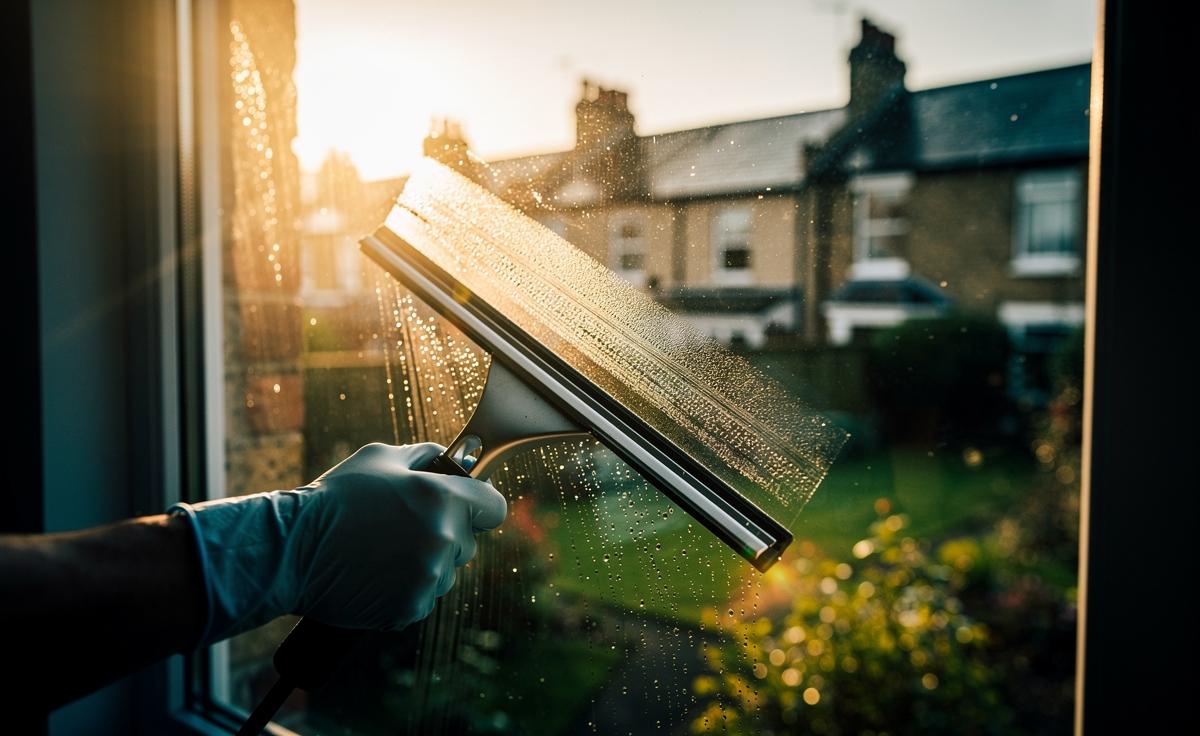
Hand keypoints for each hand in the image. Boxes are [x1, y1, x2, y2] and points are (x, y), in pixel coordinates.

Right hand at [171, 443, 506, 643]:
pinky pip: (422, 597)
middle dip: (443, 533)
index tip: (468, 506)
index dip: (481, 505)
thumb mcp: (380, 458)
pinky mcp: (412, 608)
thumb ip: (426, 456)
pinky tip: (374, 574)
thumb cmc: (335, 498)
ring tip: (379, 551)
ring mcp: (429, 577)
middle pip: (467, 541)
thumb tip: (453, 460)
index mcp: (443, 499)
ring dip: (424, 563)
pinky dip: (404, 589)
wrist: (291, 549)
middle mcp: (444, 539)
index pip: (494, 507)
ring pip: (444, 571)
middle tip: (400, 527)